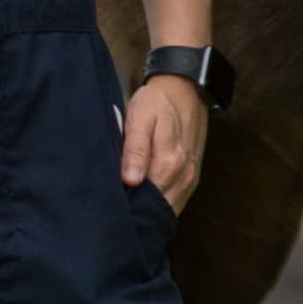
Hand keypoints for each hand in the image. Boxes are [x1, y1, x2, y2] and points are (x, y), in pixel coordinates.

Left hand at [120, 72, 210, 208]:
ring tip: (129, 210)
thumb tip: (131, 181)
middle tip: (115, 213)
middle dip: (138, 214)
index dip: (127, 209)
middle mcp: (183, 176)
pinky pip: (177, 202)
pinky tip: (146, 204)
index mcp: (168, 164)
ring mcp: (191, 178)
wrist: (186, 89)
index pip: (145, 202)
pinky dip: (162, 206)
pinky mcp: (193, 177)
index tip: (110, 209)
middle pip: (158, 209)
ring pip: (169, 208)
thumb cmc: (156, 102)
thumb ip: (135, 150)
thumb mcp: (139, 118)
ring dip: (150, 212)